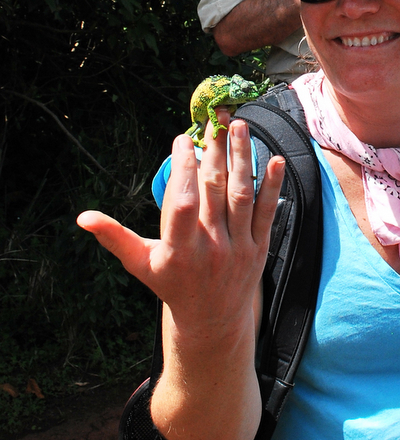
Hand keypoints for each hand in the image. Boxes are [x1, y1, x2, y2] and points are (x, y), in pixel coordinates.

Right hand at [77, 111, 284, 332]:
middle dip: (214, 151)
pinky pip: (268, 212)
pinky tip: (277, 160)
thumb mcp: (140, 264)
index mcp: (178, 251)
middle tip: (215, 119)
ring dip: (243, 158)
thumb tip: (82, 217)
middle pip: (215, 191)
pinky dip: (273, 186)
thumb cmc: (171, 285)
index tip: (183, 140)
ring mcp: (238, 248)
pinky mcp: (259, 248)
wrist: (212, 320)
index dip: (183, 169)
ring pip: (242, 195)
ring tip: (240, 126)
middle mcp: (211, 248)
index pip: (183, 204)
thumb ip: (114, 237)